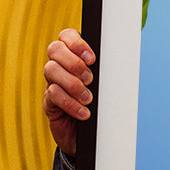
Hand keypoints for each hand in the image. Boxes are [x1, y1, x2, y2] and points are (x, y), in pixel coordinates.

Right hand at [43, 29, 95, 155]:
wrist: (92, 134)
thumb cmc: (102, 104)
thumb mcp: (105, 84)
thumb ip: (106, 70)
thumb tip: (119, 60)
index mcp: (74, 55)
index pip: (66, 35)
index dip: (76, 42)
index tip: (92, 58)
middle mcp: (60, 66)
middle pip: (54, 49)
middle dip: (74, 62)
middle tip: (90, 79)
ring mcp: (52, 82)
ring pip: (51, 70)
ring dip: (73, 84)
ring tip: (88, 98)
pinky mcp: (49, 102)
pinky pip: (53, 94)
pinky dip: (70, 103)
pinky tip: (84, 112)